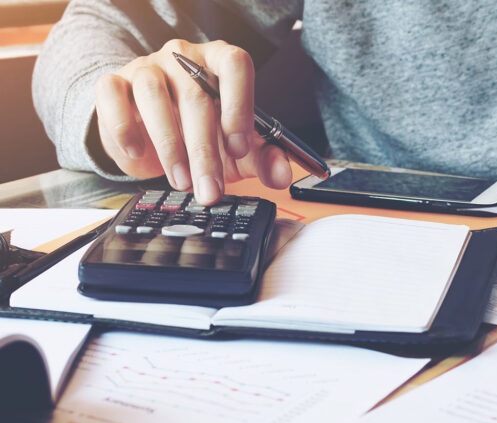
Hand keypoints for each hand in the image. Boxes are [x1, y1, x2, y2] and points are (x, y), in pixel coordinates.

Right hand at [94, 39, 292, 204]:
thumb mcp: (238, 151)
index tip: (239, 148)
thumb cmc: (201, 134)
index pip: (235, 64)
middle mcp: (184, 58)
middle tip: (211, 190)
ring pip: (155, 97)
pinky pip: (112, 95)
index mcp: (220, 63)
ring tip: (182, 182)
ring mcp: (147, 66)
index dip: (239, 105)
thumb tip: (283, 175)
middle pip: (197, 96)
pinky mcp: (114, 82)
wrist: (150, 133)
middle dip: (205, 152)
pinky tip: (137, 151)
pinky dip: (123, 127)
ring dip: (170, 147)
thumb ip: (264, 159)